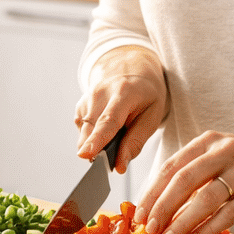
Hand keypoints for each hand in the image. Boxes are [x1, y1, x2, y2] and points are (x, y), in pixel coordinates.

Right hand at [75, 45, 166, 173]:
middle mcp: (100, 93)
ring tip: (118, 133)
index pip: (108, 121)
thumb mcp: (153, 115)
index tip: (85, 156)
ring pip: (84, 135)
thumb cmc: (146, 94)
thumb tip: (119, 166)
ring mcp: (87, 99)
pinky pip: (83, 132)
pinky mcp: (80, 107)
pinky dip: (94, 137)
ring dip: (98, 144)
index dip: (96, 140)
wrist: (132, 68)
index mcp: (124, 93)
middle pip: (91, 131)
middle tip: (115, 157)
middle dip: (98, 152)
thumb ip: (136, 142)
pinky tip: (108, 127)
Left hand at [135, 128, 233, 233]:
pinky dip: (210, 226)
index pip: (171, 166)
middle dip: (162, 207)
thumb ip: (194, 173)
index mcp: (209, 141)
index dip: (152, 192)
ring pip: (207, 197)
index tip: (139, 214)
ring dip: (183, 221)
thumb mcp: (221, 156)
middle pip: (184, 180)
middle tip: (149, 229)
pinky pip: (231, 211)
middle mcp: (225, 150)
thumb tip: (159, 205)